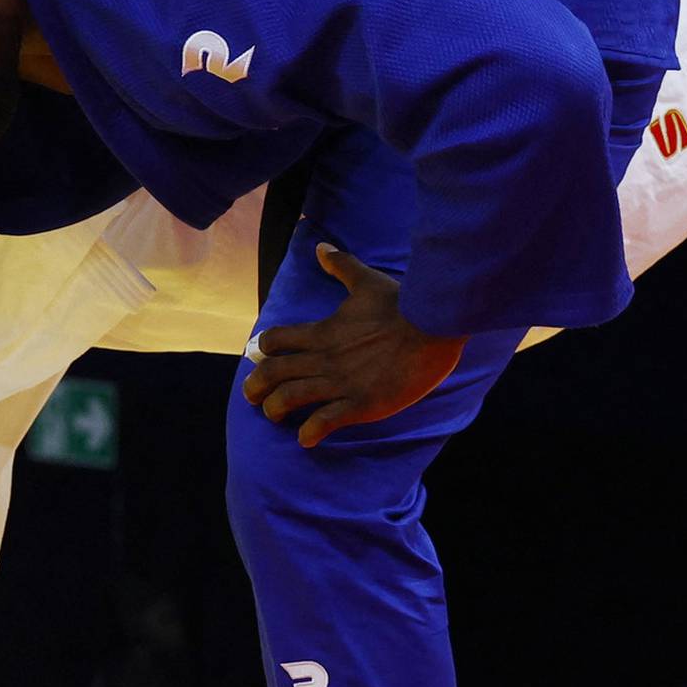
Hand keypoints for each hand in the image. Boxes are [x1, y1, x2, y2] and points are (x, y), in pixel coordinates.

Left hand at [242, 243, 466, 446]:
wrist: (434, 327)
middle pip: (272, 373)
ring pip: (290, 399)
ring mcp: (340, 383)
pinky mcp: (361, 404)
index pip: (275, 340)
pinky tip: (306, 439)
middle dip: (255, 387)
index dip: (263, 349)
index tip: (259, 358)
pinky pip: (324, 422)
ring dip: (275, 410)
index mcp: (322, 331)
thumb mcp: (367, 280)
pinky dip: (309, 433)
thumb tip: (321, 247)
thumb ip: (342, 267)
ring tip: (274, 417)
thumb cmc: (402, 304)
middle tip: (252, 397)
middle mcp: (323, 358)